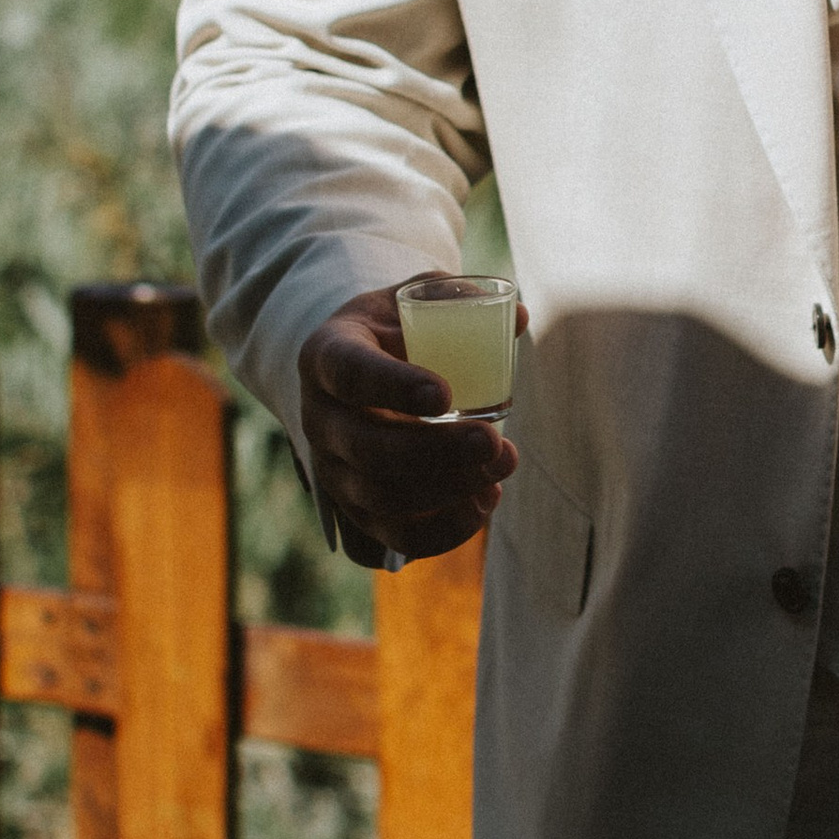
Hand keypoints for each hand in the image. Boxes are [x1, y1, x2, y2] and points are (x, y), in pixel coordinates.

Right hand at [297, 285, 519, 560]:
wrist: (357, 371)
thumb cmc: (395, 329)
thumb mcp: (414, 298)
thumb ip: (459, 299)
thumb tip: (519, 318)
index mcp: (327, 355)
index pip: (350, 373)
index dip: (393, 386)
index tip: (445, 395)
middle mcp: (319, 417)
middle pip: (368, 448)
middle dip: (437, 451)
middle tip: (493, 441)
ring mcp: (331, 469)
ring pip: (378, 497)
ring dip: (447, 491)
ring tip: (500, 468)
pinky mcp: (352, 509)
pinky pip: (387, 539)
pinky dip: (439, 533)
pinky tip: (482, 504)